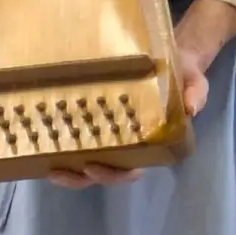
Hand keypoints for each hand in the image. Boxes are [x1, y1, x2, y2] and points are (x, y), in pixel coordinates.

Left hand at [46, 0, 235, 188]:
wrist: (173, 57)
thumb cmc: (182, 72)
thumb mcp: (194, 81)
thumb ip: (195, 94)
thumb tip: (190, 109)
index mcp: (146, 141)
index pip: (129, 168)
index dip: (113, 174)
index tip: (94, 165)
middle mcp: (125, 143)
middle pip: (100, 171)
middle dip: (80, 177)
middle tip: (59, 171)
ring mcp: (107, 134)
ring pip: (84, 162)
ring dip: (66, 170)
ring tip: (46, 166)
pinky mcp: (92, 118)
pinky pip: (76, 137)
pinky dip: (59, 144)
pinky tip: (39, 140)